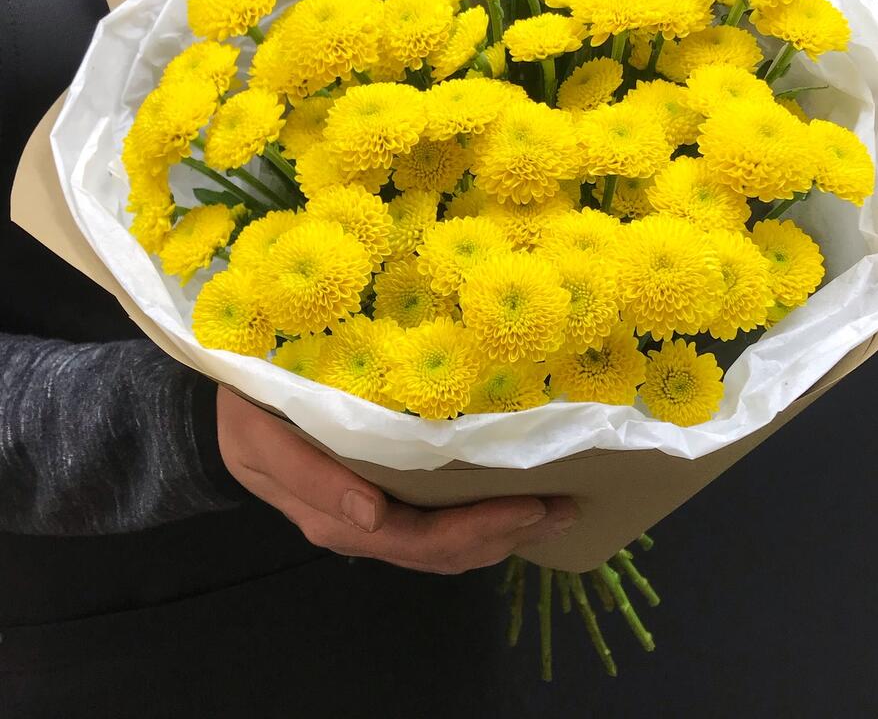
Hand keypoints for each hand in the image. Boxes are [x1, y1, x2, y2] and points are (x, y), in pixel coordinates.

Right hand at [217, 386, 577, 573]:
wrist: (229, 409)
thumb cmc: (247, 410)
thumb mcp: (261, 436)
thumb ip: (310, 477)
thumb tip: (370, 516)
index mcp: (337, 515)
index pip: (422, 538)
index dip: (480, 529)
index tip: (532, 506)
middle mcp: (360, 527)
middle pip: (443, 550)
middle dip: (506, 534)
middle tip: (564, 508)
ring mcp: (370, 520)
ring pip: (444, 546)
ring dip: (500, 534)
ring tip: (552, 512)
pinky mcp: (379, 504)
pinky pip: (433, 527)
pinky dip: (477, 523)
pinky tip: (509, 508)